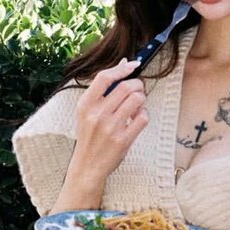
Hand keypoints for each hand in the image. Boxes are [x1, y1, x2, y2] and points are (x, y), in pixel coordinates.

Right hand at [70, 58, 147, 184]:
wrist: (87, 166)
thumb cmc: (89, 136)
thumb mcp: (87, 111)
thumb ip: (103, 89)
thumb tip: (122, 63)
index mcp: (85, 105)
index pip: (104, 77)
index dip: (121, 68)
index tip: (132, 65)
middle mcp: (97, 115)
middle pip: (126, 86)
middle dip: (137, 85)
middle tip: (137, 90)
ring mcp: (110, 128)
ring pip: (137, 100)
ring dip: (141, 100)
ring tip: (136, 106)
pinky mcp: (123, 140)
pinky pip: (142, 118)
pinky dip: (143, 115)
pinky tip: (137, 118)